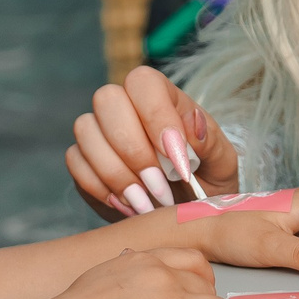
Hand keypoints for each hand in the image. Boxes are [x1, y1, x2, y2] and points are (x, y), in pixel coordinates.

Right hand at [66, 67, 236, 218]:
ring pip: (86, 131)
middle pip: (107, 100)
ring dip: (117, 174)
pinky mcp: (83, 161)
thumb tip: (193, 122)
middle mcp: (126, 106)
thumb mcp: (222, 165)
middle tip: (161, 187)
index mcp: (163, 97)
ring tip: (146, 204)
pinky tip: (129, 206)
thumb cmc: (206, 182)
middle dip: (134, 150)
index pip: (144, 82)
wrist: (184, 215)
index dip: (156, 116)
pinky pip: (76, 163)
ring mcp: (101, 132)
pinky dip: (101, 189)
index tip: (177, 161)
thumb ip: (210, 142)